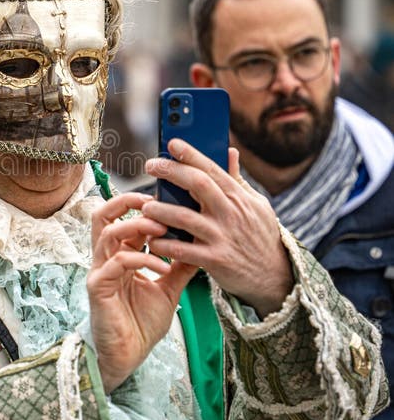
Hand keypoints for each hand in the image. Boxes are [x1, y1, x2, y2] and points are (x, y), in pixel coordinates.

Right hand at [87, 192, 196, 393]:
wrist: (129, 356)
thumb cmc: (142, 324)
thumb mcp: (168, 289)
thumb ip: (180, 267)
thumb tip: (201, 246)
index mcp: (119, 255)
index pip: (123, 217)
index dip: (142, 204)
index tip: (167, 201)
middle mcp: (105, 258)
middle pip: (104, 214)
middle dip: (127, 201)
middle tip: (155, 200)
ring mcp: (99, 271)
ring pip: (109, 232)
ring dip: (138, 226)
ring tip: (163, 230)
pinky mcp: (98, 287)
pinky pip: (119, 262)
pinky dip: (143, 259)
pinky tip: (164, 266)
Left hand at [142, 141, 293, 317]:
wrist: (275, 276)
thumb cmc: (261, 236)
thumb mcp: (257, 204)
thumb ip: (238, 179)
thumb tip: (230, 151)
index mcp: (238, 197)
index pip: (212, 168)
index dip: (191, 154)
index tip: (172, 143)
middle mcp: (230, 213)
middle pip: (197, 184)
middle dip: (171, 171)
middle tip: (151, 165)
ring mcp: (222, 236)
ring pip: (184, 217)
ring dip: (160, 210)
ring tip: (145, 206)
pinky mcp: (215, 260)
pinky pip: (183, 250)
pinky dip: (165, 245)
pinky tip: (152, 240)